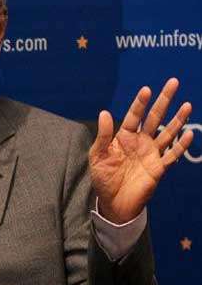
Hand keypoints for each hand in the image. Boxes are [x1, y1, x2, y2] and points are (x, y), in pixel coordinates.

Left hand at [89, 78, 193, 223]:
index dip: (140, 103)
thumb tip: (104, 112)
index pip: (134, 116)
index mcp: (124, 137)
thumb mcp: (98, 155)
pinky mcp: (159, 168)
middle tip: (173, 82)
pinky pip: (172, 155)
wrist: (112, 202)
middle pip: (154, 117)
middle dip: (163, 100)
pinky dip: (180, 145)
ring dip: (177, 119)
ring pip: (167, 133)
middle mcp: (140, 142)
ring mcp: (151, 154)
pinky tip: (188, 134)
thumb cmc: (103, 177)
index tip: (147, 89)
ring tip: (187, 105)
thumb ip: (103, 135)